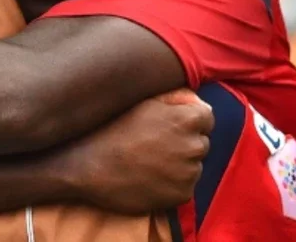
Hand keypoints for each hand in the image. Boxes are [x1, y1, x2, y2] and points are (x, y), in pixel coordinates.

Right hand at [62, 89, 213, 213]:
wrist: (88, 166)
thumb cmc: (111, 128)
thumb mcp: (142, 103)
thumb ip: (174, 99)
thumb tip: (196, 102)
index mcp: (186, 120)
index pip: (208, 118)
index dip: (191, 121)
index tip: (174, 126)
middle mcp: (193, 146)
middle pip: (201, 142)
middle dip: (186, 142)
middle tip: (157, 146)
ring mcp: (188, 173)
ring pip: (193, 166)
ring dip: (180, 164)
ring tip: (151, 163)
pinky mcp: (181, 195)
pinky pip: (185, 187)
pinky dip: (173, 184)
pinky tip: (150, 178)